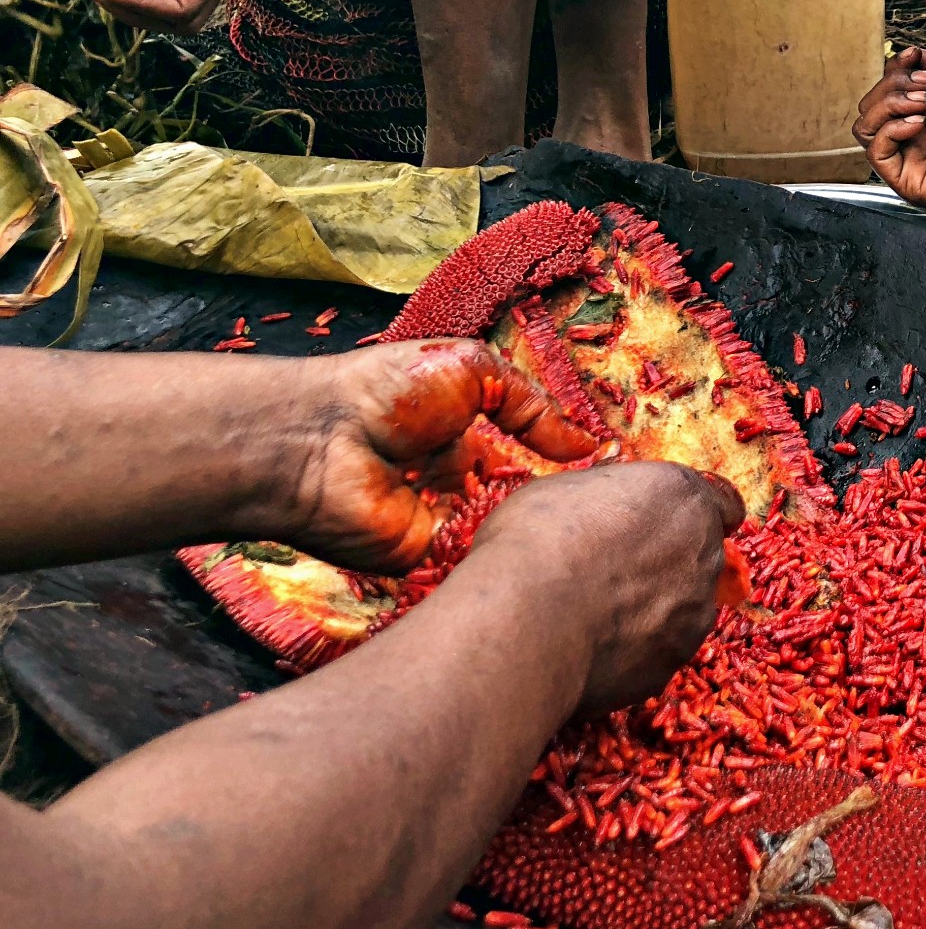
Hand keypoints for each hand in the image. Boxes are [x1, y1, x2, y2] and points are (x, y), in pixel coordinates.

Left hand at [275, 340, 600, 573]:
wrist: (323, 438)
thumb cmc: (388, 389)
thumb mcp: (475, 369)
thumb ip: (533, 407)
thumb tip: (588, 444)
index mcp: (457, 433)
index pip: (518, 455)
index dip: (555, 460)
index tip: (598, 466)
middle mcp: (449, 479)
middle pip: (514, 499)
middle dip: (551, 499)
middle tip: (590, 498)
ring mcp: (438, 520)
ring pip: (501, 531)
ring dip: (529, 523)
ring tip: (569, 515)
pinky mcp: (425, 558)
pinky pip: (476, 559)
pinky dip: (499, 550)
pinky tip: (527, 536)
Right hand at [477, 461, 741, 710]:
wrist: (524, 619)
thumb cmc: (537, 540)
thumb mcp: (570, 489)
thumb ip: (611, 496)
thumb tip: (611, 502)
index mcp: (683, 498)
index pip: (721, 505)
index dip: (694, 516)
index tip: (672, 524)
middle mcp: (702, 554)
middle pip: (701, 556)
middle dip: (670, 561)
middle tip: (615, 569)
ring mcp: (692, 615)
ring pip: (685, 609)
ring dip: (656, 609)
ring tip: (595, 612)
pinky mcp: (670, 665)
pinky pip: (657, 653)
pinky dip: (634, 651)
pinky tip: (590, 647)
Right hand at [854, 47, 925, 234]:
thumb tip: (913, 55)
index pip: (888, 90)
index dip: (895, 69)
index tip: (914, 55)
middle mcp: (914, 139)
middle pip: (872, 105)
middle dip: (892, 84)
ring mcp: (909, 160)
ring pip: (865, 126)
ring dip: (888, 104)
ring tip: (922, 102)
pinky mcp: (908, 181)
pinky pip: (876, 152)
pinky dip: (891, 129)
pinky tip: (919, 122)